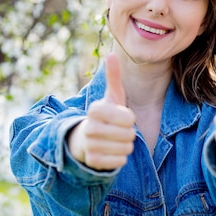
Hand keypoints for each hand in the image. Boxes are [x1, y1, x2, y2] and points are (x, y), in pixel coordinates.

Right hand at [67, 53, 135, 169]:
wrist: (86, 139)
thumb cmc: (106, 115)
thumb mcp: (112, 96)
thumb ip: (114, 77)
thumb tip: (111, 55)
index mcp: (95, 109)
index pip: (129, 118)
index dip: (129, 118)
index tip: (119, 117)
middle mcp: (89, 127)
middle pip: (129, 135)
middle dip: (129, 134)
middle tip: (118, 130)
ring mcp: (89, 145)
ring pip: (126, 149)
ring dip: (125, 146)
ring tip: (114, 140)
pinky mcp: (92, 161)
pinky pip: (120, 161)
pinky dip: (120, 158)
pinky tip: (111, 152)